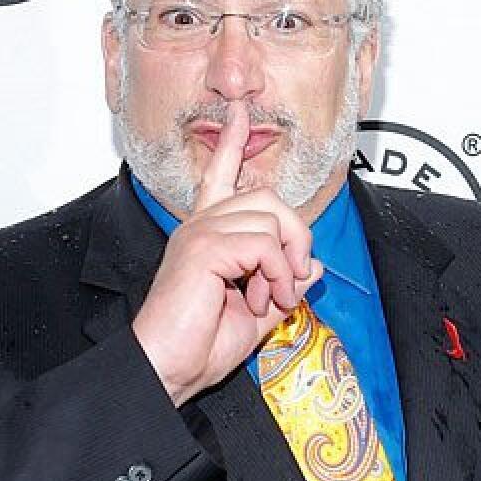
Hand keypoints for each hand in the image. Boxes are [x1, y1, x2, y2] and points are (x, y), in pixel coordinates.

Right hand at [131, 100, 323, 406]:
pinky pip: (265, 244)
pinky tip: (261, 299)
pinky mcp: (205, 246)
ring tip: (270, 298)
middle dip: (296, 236)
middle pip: (268, 197)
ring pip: (272, 218)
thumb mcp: (256, 315)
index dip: (231, 142)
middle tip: (290, 280)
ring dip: (286, 265)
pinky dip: (276, 275)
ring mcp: (200, 232)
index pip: (219, 175)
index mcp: (207, 234)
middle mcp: (201, 225)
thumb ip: (284, 286)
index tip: (238, 112)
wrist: (167, 369)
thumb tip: (312, 267)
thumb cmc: (198, 346)